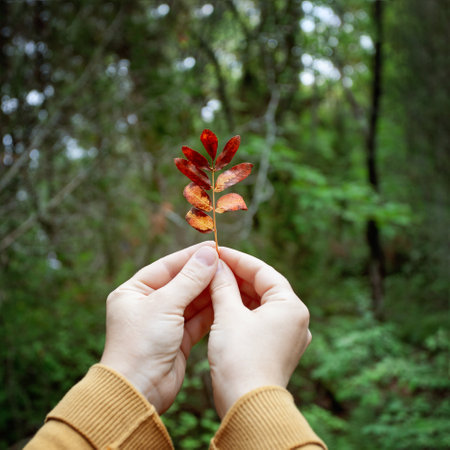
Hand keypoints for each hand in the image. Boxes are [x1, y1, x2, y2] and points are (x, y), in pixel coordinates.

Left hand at [100, 243, 217, 413]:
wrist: (138, 392)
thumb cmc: (141, 345)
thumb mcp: (165, 305)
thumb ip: (190, 278)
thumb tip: (209, 254)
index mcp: (134, 291)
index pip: (167, 266)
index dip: (191, 256)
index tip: (214, 247)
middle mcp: (147, 305)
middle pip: (181, 282)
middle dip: (203, 274)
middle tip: (228, 262)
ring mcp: (163, 323)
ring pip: (191, 301)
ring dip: (209, 291)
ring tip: (231, 279)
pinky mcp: (177, 339)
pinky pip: (197, 319)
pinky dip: (211, 310)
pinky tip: (227, 300)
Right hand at [208, 247, 311, 417]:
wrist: (248, 407)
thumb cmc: (241, 359)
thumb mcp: (228, 315)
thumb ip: (223, 285)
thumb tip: (216, 265)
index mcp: (291, 306)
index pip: (264, 272)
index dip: (238, 259)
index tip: (217, 251)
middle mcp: (295, 319)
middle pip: (263, 287)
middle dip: (237, 276)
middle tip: (213, 267)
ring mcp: (288, 336)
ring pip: (260, 304)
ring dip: (237, 293)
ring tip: (214, 283)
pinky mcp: (277, 349)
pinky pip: (259, 321)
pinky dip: (241, 311)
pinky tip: (222, 305)